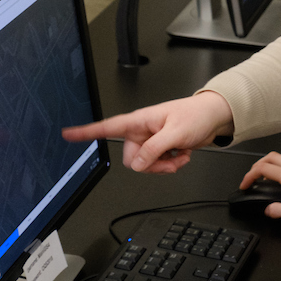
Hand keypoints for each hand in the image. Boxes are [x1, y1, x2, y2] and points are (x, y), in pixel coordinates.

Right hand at [61, 91, 233, 172]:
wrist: (212, 117)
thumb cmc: (196, 115)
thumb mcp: (175, 133)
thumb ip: (154, 149)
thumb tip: (137, 164)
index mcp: (140, 121)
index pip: (107, 126)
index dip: (86, 131)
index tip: (68, 134)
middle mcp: (142, 131)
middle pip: (131, 159)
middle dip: (151, 164)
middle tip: (169, 158)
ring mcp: (151, 141)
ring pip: (144, 166)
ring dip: (164, 166)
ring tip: (179, 154)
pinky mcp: (160, 149)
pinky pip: (157, 166)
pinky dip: (170, 165)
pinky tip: (181, 154)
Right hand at [240, 152, 280, 223]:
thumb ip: (279, 210)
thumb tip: (267, 209)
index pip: (263, 169)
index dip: (249, 176)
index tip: (245, 185)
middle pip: (270, 157)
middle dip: (256, 165)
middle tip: (251, 178)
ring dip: (268, 163)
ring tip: (263, 176)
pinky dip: (280, 164)